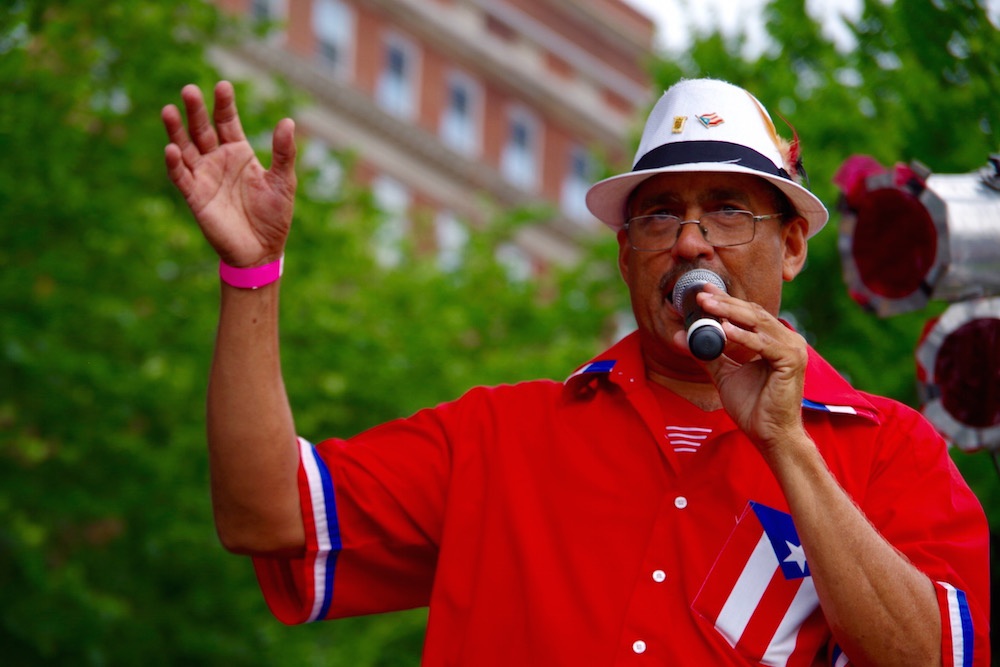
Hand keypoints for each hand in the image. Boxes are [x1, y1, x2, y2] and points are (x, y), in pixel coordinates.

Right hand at [162, 81, 296, 266]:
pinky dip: (175, 164)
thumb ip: (283, 152)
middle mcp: (218, 160)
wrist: (262, 250)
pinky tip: (172, 149)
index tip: (223, 85)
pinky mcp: (195, 197)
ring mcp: (204, 177)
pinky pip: (182, 177)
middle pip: (202, 129)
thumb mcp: (284, 182)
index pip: (228, 122)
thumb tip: (288, 121)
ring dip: (177, 131)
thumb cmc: (274, 216)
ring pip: (186, 148)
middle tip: (190, 90)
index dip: (224, 104)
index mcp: (239, 153)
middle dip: (196, 111)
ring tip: (170, 110)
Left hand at [685, 288, 808, 453]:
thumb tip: (681, 337)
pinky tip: (724, 329)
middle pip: (753, 313)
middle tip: (701, 294)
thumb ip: (707, 353)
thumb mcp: (724, 374)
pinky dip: (743, 336)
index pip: (749, 313)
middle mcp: (787, 340)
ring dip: (730, 312)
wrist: (769, 435)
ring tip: (707, 305)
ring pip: (757, 323)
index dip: (727, 300)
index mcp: (774, 340)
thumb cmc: (752, 406)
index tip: (703, 290)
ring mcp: (792, 349)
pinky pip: (763, 344)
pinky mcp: (791, 361)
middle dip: (725, 302)